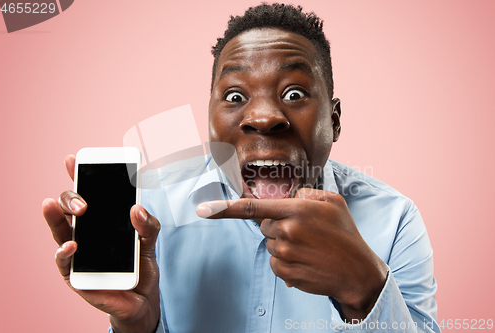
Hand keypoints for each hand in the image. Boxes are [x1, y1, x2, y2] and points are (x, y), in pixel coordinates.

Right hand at [42, 155, 159, 332]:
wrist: (143, 300)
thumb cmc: (141, 266)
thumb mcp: (149, 241)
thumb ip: (148, 224)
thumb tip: (137, 209)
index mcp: (102, 221)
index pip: (87, 194)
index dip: (78, 176)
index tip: (73, 160)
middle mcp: (86, 233)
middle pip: (69, 208)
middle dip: (71, 197)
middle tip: (83, 201)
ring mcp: (78, 253)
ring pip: (59, 230)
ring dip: (57, 217)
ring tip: (60, 207)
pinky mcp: (75, 275)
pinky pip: (64, 261)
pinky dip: (64, 252)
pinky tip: (72, 244)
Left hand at [197, 188, 387, 320]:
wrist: (357, 272)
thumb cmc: (345, 234)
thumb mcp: (333, 201)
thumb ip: (306, 193)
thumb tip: (288, 197)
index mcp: (296, 210)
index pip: (252, 208)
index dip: (224, 208)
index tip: (201, 210)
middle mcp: (287, 232)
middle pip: (265, 226)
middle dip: (278, 226)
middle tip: (304, 232)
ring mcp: (285, 255)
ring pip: (270, 244)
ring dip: (284, 244)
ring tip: (309, 248)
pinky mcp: (285, 273)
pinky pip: (275, 263)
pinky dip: (286, 261)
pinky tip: (306, 261)